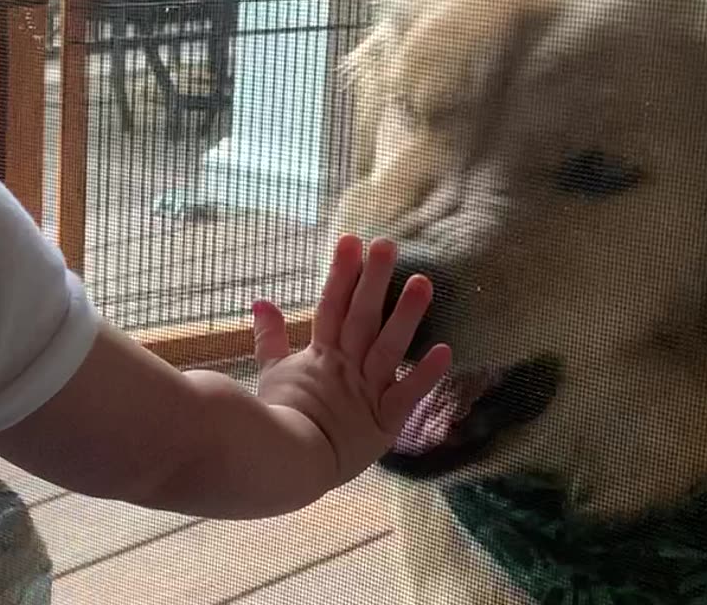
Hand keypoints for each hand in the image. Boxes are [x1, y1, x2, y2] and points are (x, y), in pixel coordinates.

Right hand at [252, 234, 450, 484]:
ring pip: (388, 348)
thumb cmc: (277, 420)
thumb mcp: (271, 373)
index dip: (341, 273)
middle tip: (387, 245)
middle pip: (361, 318)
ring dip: (406, 315)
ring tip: (423, 282)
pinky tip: (444, 350)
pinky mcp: (384, 421)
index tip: (351, 241)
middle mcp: (346, 368)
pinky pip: (407, 396)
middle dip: (373, 280)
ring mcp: (366, 393)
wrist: (284, 465)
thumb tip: (261, 301)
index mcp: (320, 356)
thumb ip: (269, 338)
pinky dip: (424, 375)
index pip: (331, 306)